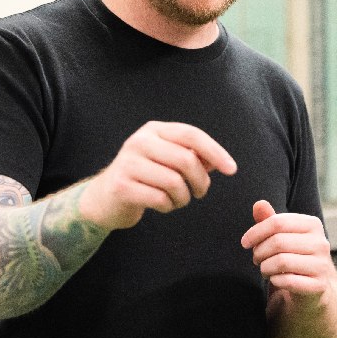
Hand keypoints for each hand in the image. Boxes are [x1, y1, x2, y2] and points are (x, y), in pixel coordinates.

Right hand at [78, 121, 236, 229]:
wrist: (104, 198)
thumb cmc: (144, 178)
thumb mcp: (167, 161)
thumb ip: (193, 157)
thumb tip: (220, 161)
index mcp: (154, 130)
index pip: (191, 135)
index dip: (215, 151)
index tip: (231, 169)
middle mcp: (139, 142)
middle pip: (186, 160)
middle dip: (200, 181)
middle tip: (199, 193)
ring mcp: (128, 163)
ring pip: (174, 182)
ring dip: (184, 197)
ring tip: (178, 200)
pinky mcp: (122, 186)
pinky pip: (160, 199)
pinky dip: (168, 206)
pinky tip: (163, 205)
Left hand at [241, 200, 336, 307]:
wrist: (312, 286)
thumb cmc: (293, 255)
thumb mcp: (281, 235)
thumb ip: (270, 220)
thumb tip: (259, 204)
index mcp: (312, 224)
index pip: (277, 222)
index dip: (256, 232)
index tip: (245, 243)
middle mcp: (321, 243)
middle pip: (278, 242)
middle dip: (260, 252)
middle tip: (256, 259)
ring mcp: (322, 265)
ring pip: (281, 262)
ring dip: (265, 267)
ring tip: (265, 269)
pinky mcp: (319, 285)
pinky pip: (288, 281)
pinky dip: (275, 280)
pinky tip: (275, 279)